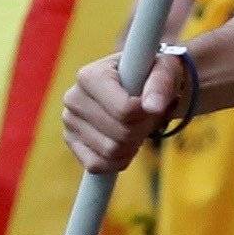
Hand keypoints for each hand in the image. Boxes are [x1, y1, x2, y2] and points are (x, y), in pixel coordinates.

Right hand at [62, 46, 189, 174]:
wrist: (136, 79)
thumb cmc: (150, 73)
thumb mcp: (163, 69)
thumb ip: (161, 84)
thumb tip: (153, 107)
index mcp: (90, 76)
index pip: (125, 111)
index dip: (146, 115)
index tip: (153, 104)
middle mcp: (73, 98)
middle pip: (120, 134)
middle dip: (142, 129)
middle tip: (148, 116)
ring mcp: (69, 121)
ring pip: (110, 152)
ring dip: (133, 144)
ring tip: (137, 125)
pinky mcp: (71, 141)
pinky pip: (96, 166)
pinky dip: (117, 161)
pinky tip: (126, 144)